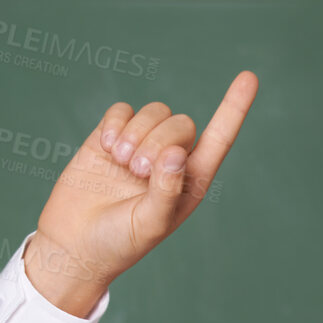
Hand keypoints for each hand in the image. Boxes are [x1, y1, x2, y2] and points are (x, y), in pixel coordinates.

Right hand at [23, 69, 258, 315]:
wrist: (73, 245)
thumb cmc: (118, 243)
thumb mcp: (149, 224)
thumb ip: (167, 190)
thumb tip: (176, 152)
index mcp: (189, 183)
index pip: (218, 140)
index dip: (233, 109)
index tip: (249, 77)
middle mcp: (169, 162)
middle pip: (181, 123)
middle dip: (160, 139)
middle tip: (137, 170)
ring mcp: (139, 147)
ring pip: (153, 112)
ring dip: (137, 133)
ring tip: (121, 162)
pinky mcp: (110, 138)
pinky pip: (122, 110)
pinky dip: (116, 124)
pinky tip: (107, 149)